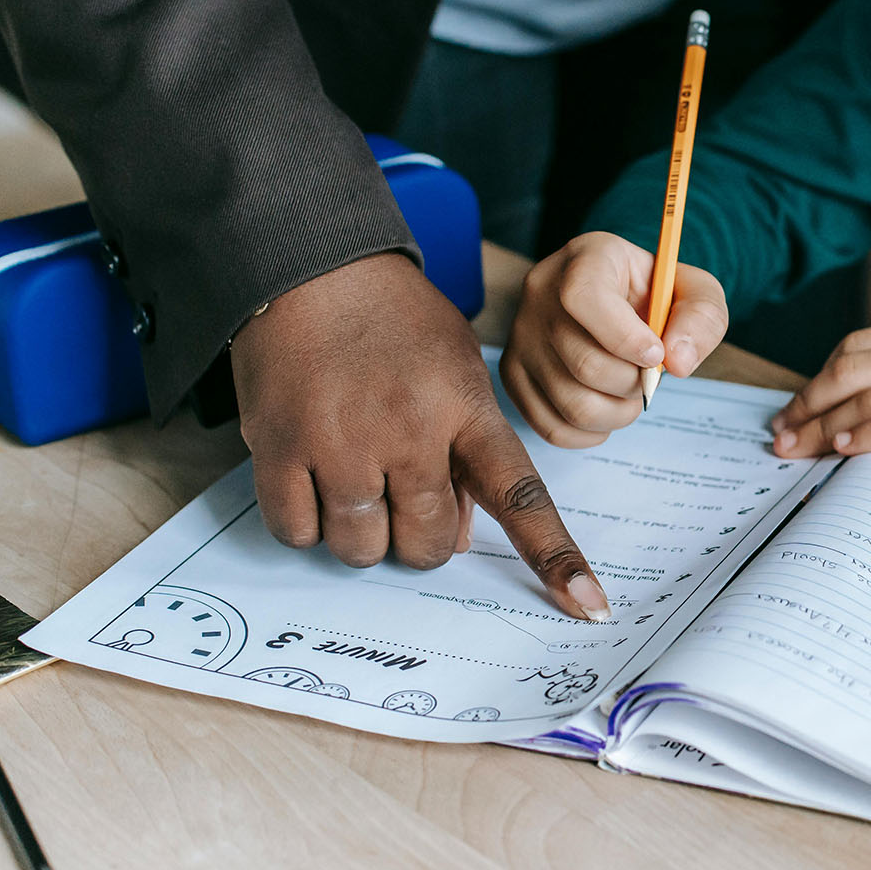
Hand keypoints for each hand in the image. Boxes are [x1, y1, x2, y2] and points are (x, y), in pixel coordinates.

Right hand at [231, 252, 610, 620]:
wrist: (309, 264)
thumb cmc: (393, 320)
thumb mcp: (455, 369)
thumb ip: (466, 450)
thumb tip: (456, 538)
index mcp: (466, 410)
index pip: (521, 497)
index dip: (555, 556)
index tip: (590, 605)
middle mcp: (410, 432)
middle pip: (427, 544)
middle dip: (418, 540)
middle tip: (403, 497)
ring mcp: (342, 443)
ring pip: (361, 548)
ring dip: (361, 535)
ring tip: (356, 480)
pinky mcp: (280, 447)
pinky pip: (299, 531)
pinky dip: (308, 523)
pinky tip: (316, 481)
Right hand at [501, 231, 728, 446]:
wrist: (618, 299)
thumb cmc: (655, 294)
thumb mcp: (694, 291)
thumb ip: (701, 318)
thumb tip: (677, 363)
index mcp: (586, 258)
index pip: (584, 297)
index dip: (625, 337)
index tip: (656, 354)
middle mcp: (541, 292)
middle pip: (584, 363)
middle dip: (634, 384)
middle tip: (649, 376)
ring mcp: (522, 335)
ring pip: (570, 402)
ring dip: (618, 413)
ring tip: (631, 394)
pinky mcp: (513, 372)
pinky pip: (550, 425)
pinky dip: (590, 433)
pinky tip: (608, 409)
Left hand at [768, 314, 870, 476]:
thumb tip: (849, 409)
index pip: (857, 347)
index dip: (816, 380)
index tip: (792, 410)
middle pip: (853, 372)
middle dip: (808, 405)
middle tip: (781, 437)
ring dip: (826, 429)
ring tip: (800, 452)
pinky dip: (869, 439)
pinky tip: (845, 451)